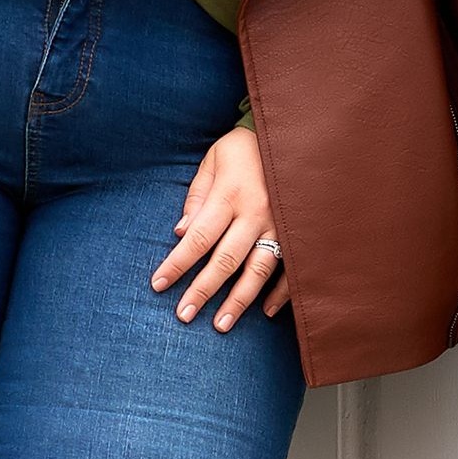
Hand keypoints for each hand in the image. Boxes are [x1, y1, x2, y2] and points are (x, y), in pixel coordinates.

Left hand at [149, 127, 290, 331]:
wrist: (298, 133)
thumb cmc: (246, 147)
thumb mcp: (215, 160)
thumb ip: (197, 196)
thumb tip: (181, 232)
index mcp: (230, 194)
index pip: (197, 238)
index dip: (176, 264)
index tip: (158, 285)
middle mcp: (256, 213)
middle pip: (225, 260)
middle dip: (202, 291)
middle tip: (184, 316)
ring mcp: (281, 225)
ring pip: (258, 270)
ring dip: (239, 300)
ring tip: (221, 325)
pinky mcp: (299, 232)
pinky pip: (291, 268)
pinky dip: (280, 292)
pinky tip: (266, 312)